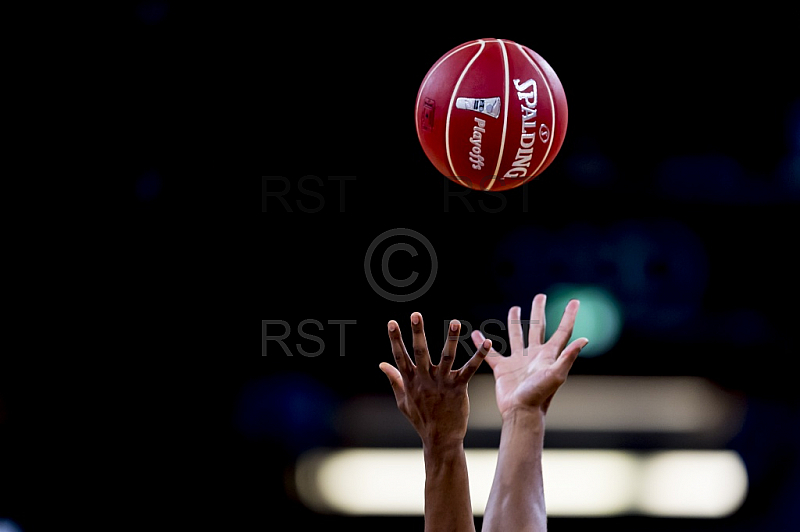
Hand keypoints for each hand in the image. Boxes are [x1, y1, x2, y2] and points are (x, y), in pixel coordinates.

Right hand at [380, 312, 491, 446]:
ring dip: (451, 338)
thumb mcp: (402, 400)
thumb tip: (382, 364)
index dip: (395, 339)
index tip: (392, 322)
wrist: (440, 438)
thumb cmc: (421, 419)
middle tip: (415, 314)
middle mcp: (425, 379)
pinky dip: (478, 356)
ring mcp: (442, 383)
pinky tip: (486, 342)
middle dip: (418, 332)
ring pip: (446, 357)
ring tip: (455, 322)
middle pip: (420, 352)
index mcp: (411, 381)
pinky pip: (469, 369)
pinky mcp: (458, 388)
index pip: (400, 356)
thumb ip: (394, 379)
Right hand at [471, 294, 587, 417]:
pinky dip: (483, 343)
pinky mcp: (502, 368)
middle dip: (539, 311)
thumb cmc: (540, 394)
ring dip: (515, 322)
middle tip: (540, 296)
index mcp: (549, 355)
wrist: (520, 412)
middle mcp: (534, 355)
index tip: (575, 301)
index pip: (562, 331)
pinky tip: (476, 334)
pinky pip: (491, 352)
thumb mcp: (556, 374)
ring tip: (515, 308)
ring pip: (516, 336)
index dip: (569, 316)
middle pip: (537, 327)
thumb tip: (585, 339)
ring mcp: (518, 361)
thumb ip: (568, 356)